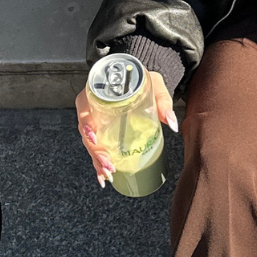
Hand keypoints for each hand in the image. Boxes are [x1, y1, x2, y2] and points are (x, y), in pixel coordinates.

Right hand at [76, 70, 178, 187]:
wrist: (141, 80)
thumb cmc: (144, 79)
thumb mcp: (155, 85)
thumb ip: (163, 102)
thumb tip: (172, 123)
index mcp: (98, 92)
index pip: (84, 108)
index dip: (85, 124)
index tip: (94, 138)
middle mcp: (93, 107)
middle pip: (86, 132)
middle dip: (95, 152)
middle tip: (108, 165)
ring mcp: (97, 121)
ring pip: (91, 144)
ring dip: (97, 161)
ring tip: (108, 174)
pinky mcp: (104, 131)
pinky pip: (97, 148)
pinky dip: (99, 163)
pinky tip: (104, 178)